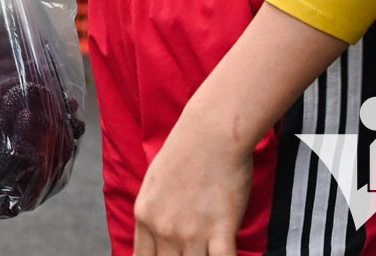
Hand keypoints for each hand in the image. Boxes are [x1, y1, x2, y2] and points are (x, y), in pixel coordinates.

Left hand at [132, 104, 254, 255]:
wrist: (212, 133)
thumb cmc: (186, 152)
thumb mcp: (155, 184)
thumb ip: (155, 215)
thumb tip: (159, 237)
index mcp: (145, 215)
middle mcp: (163, 228)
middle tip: (190, 252)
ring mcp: (191, 232)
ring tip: (206, 251)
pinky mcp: (220, 230)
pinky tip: (230, 255)